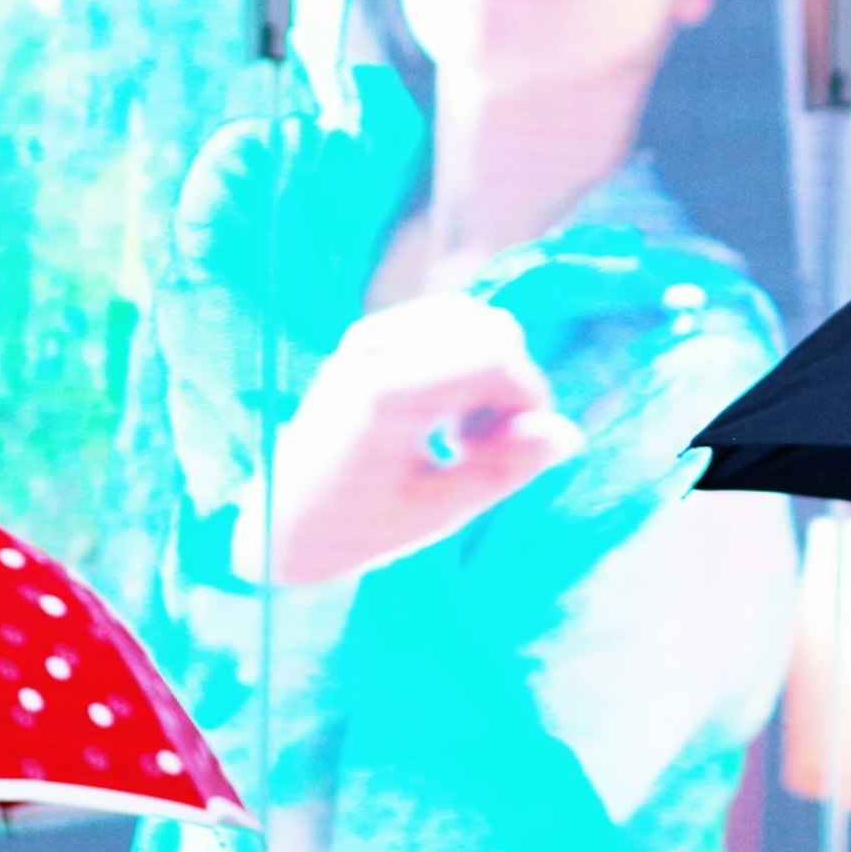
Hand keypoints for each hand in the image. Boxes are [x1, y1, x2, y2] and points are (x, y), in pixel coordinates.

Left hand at [266, 297, 584, 584]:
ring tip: (458, 433)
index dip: (526, 403)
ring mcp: (369, 335)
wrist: (282, 522)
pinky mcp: (370, 335)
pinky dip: (465, 363)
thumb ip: (505, 469)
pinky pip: (450, 326)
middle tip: (477, 447)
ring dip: (490, 373)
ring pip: (478, 322)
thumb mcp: (439, 513)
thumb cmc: (356, 529)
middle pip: (495, 329)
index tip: (503, 456)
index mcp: (387, 390)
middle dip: (510, 386)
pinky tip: (442, 414)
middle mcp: (375, 347)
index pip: (497, 355)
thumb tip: (568, 432)